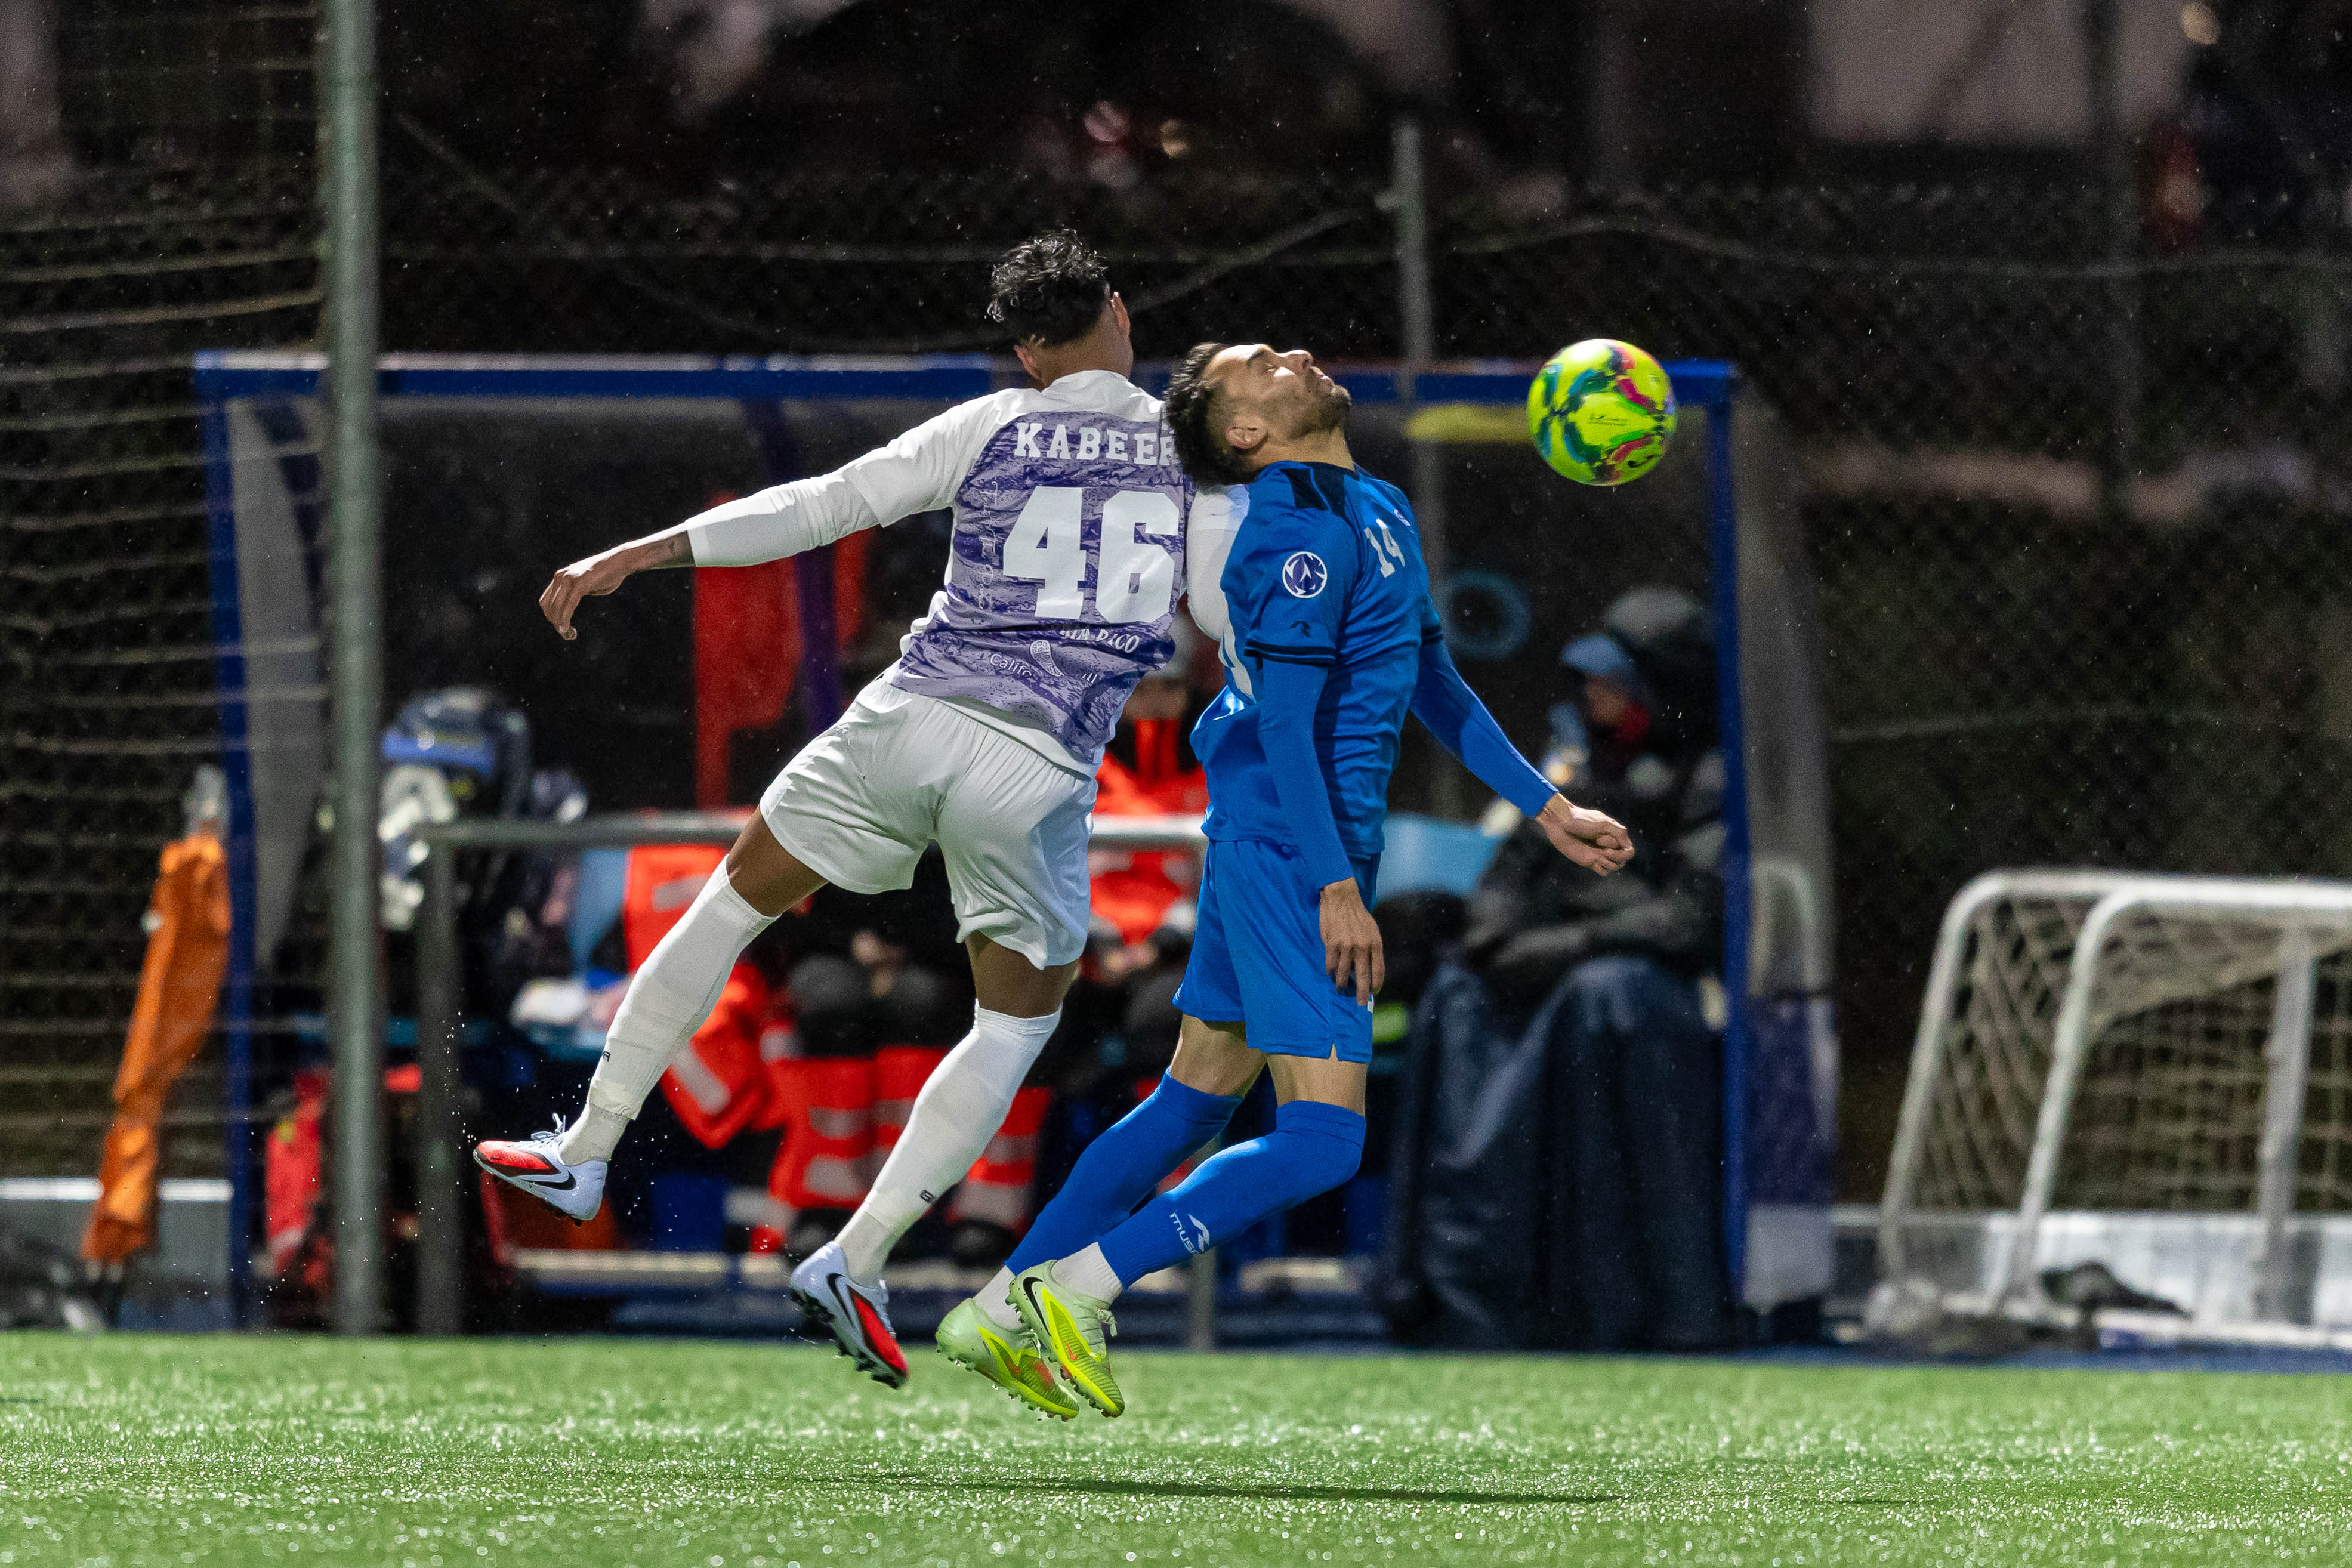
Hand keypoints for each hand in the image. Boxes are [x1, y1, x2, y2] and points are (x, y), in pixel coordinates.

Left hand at [539, 534, 684, 640]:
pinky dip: (565, 620)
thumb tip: (570, 604)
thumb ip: (576, 593)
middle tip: (567, 635)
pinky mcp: (579, 584)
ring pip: (556, 608)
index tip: (563, 627)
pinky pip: (568, 606)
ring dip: (560, 625)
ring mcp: (569, 579)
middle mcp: (560, 577)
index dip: (552, 617)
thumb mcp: (586, 585)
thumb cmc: (607, 575)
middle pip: (548, 607)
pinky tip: (567, 630)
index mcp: (560, 577)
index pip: (546, 601)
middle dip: (555, 623)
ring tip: (570, 635)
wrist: (620, 562)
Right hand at [1320, 877, 1383, 1005]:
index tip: (1374, 992)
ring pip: (1343, 973)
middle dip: (1361, 993)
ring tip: (1340, 990)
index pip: (1378, 970)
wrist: (1341, 898)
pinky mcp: (1331, 944)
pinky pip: (1331, 964)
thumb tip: (1366, 968)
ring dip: (1341, 984)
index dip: (1376, 983)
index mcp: (1375, 943)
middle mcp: (1362, 946)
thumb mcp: (1371, 930)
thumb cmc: (1358, 914)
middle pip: (1362, 976)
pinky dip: (1330, 971)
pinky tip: (1330, 974)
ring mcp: (1346, 946)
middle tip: (1360, 1003)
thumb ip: (1371, 948)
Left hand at [1536, 795, 1633, 875]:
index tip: (1609, 844)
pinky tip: (1594, 862)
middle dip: (1617, 857)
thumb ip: (1618, 832)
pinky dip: (1602, 870)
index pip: (1629, 850)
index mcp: (1614, 835)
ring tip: (1597, 855)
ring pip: (1615, 867)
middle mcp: (1609, 846)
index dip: (1623, 852)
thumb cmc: (1580, 820)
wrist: (1561, 824)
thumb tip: (1627, 845)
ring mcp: (1600, 854)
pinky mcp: (1591, 861)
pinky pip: (1603, 872)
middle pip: (1623, 860)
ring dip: (1610, 863)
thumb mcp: (1602, 823)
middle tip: (1603, 849)